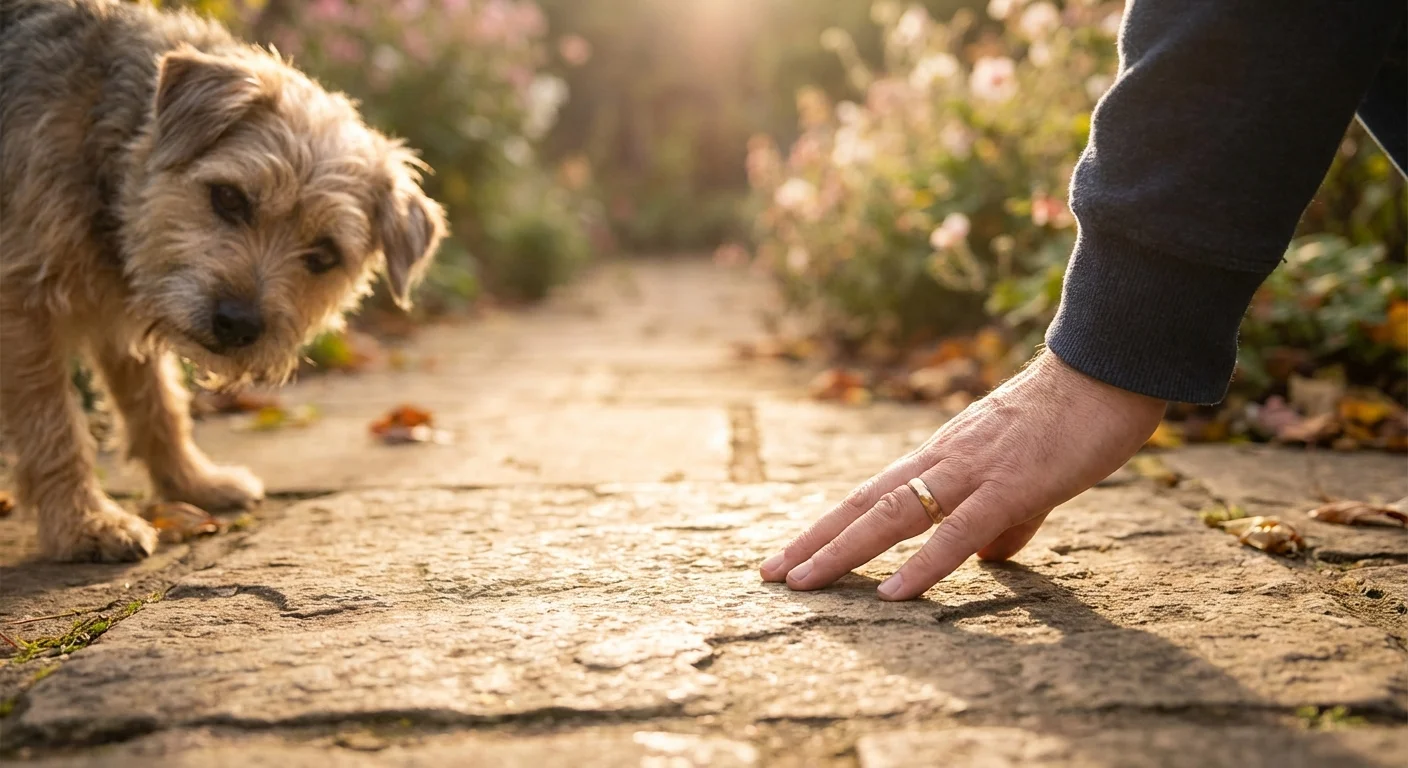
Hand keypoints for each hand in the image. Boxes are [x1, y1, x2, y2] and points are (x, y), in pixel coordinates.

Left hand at [759, 351, 1166, 599]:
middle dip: (813, 541)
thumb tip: (987, 558)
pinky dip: (922, 563)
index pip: (872, 495)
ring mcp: (973, 471)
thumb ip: (1005, 519)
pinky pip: (958, 531)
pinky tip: (892, 594)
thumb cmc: (1071, 422)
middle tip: (768, 575)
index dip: (829, 526)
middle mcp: (943, 460)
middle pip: (864, 504)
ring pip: (893, 515)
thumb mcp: (1027, 479)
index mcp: (943, 457)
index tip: (791, 555)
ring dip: (842, 551)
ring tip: (803, 585)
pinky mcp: (1011, 485)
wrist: (1108, 371)